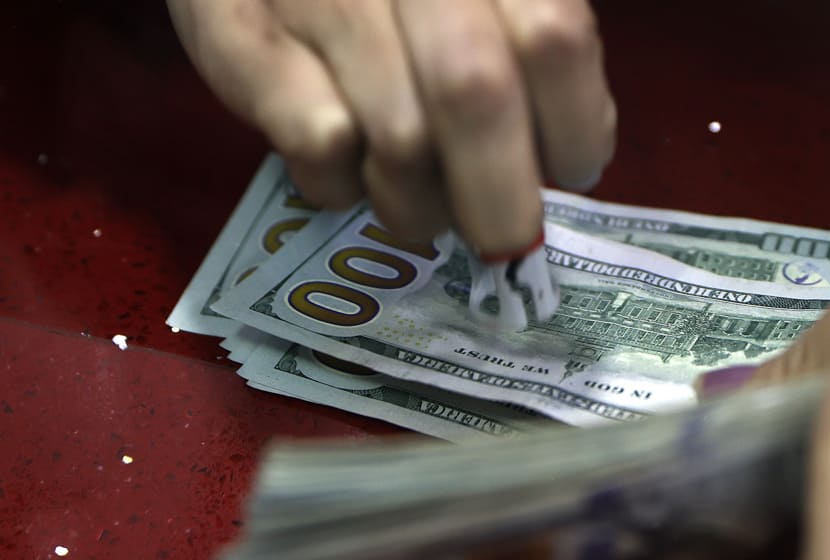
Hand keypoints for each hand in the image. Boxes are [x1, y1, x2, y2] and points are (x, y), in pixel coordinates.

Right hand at [167, 0, 615, 255]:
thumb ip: (527, 49)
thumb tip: (561, 158)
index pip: (556, 41)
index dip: (576, 126)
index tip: (568, 169)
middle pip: (476, 96)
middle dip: (500, 202)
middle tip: (502, 241)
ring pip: (399, 140)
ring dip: (419, 206)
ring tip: (418, 206)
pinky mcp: (239, 35)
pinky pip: (318, 149)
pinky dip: (343, 188)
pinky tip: (346, 173)